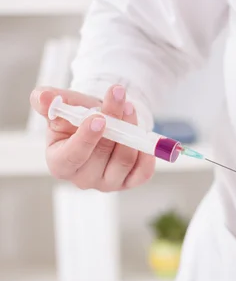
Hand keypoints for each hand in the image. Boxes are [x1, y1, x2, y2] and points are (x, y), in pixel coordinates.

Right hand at [30, 85, 154, 190]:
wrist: (103, 123)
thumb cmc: (79, 117)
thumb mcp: (63, 106)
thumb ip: (49, 102)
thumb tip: (44, 97)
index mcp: (60, 162)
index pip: (71, 156)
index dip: (86, 138)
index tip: (98, 117)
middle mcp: (83, 178)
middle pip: (103, 154)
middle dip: (115, 123)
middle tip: (121, 99)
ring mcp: (108, 183)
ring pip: (125, 160)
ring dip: (131, 131)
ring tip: (129, 107)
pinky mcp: (129, 182)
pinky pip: (143, 172)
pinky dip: (146, 153)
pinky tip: (143, 135)